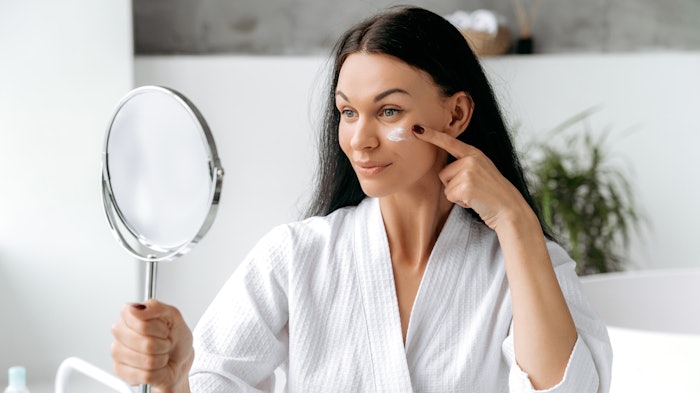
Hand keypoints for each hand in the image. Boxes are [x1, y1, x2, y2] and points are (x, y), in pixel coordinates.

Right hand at [111, 299, 193, 392]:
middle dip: (161, 344)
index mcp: (130, 315)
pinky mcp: (121, 371)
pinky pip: (145, 375)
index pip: (133, 317)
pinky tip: (156, 366)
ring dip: (161, 359)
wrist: (180, 360)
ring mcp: (118, 352)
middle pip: (143, 341)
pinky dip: (158, 372)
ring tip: (161, 354)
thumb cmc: (176, 338)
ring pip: (145, 360)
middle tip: (164, 343)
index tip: (164, 330)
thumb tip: (135, 308)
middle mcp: (120, 332)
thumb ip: (155, 307)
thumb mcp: (174, 316)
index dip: (155, 326)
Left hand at [411, 124, 532, 231]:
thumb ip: (465, 164)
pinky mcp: (466, 186)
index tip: (416, 129)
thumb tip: (444, 169)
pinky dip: (459, 202)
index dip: (431, 135)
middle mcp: (471, 159)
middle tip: (473, 189)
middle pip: (443, 172)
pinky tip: (474, 201)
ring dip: (456, 194)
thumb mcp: (481, 170)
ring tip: (474, 195)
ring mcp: (469, 171)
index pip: (449, 142)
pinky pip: (449, 195)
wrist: (509, 208)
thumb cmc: (493, 192)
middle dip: (453, 184)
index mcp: (474, 153)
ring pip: (445, 185)